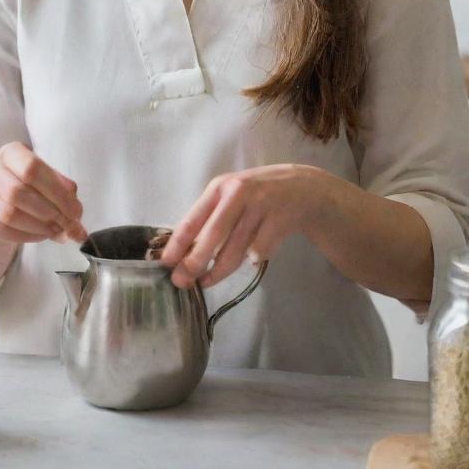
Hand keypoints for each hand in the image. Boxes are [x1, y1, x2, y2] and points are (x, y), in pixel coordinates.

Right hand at [0, 142, 87, 246]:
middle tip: (67, 225)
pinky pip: (0, 229)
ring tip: (55, 232)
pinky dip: (25, 236)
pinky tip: (39, 236)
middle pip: (18, 191)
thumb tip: (76, 216)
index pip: (32, 167)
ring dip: (38, 226)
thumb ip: (63, 193)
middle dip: (49, 211)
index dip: (56, 191)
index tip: (75, 212)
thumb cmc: (26, 191)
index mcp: (11, 152)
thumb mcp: (46, 184)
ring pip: (9, 213)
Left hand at [158, 164, 334, 289]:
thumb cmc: (256, 193)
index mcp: (220, 187)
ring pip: (236, 250)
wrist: (302, 187)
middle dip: (195, 262)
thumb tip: (183, 252)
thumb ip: (210, 217)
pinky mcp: (280, 221)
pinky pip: (259, 253)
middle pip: (213, 235)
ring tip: (206, 280)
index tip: (166, 262)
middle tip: (181, 281)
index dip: (178, 243)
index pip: (194, 217)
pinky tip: (251, 257)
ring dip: (219, 270)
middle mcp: (239, 194)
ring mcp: (262, 207)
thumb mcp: (230, 195)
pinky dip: (252, 260)